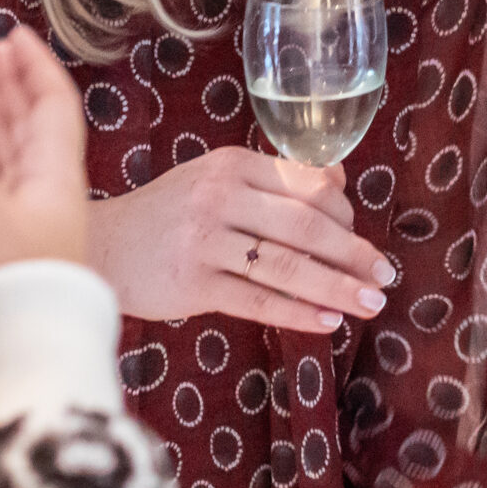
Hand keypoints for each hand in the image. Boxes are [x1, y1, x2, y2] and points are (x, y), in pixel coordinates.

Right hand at [0, 28, 88, 276]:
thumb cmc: (13, 285)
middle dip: (17, 83)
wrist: (25, 350)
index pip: (54, 104)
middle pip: (36, 121)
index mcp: (55, 174)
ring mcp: (28, 209)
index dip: (37, 67)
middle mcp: (47, 186)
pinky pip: (0, 175)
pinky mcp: (7, 231)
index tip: (16, 34)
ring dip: (1, 113)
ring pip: (16, 148)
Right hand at [87, 147, 395, 333]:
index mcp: (233, 164)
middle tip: (385, 276)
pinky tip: (328, 323)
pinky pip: (258, 301)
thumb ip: (273, 180)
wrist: (101, 246)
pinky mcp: (193, 284)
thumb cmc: (168, 214)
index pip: (308, 185)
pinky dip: (298, 313)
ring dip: (337, 287)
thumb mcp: (216, 180)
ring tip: (370, 303)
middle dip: (354, 254)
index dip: (347, 214)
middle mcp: (220, 196)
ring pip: (288, 266)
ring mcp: (205, 241)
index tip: (363, 239)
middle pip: (307, 225)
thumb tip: (339, 182)